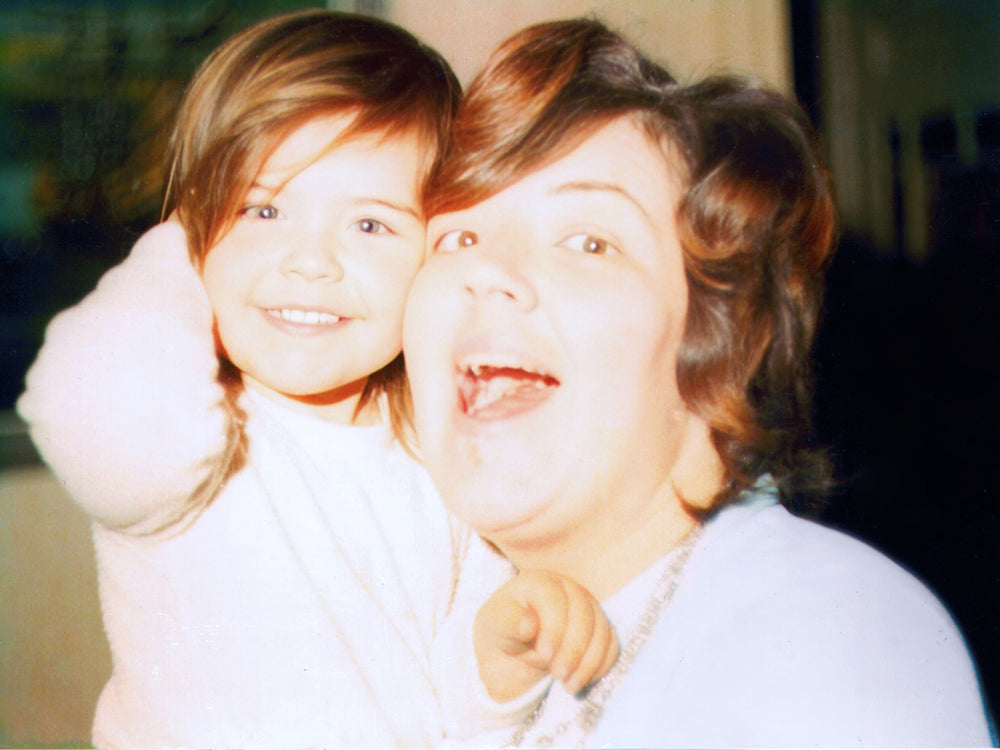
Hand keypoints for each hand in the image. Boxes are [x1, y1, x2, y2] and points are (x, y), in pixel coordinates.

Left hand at [474, 570, 618, 701]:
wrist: (514, 649)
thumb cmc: (503, 632)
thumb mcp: (497, 627)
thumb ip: (510, 622)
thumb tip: (529, 623)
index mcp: (539, 582)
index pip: (555, 600)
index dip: (554, 628)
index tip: (545, 656)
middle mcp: (567, 588)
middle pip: (584, 614)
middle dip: (573, 649)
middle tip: (558, 675)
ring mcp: (587, 606)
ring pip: (601, 629)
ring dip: (588, 662)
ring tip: (568, 685)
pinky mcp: (598, 627)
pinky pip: (611, 644)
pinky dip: (600, 665)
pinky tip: (581, 681)